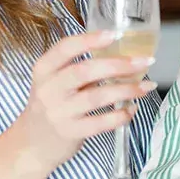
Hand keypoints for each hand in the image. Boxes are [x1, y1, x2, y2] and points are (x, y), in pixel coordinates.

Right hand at [13, 30, 154, 173]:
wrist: (32, 144)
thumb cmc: (52, 105)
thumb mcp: (55, 82)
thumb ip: (81, 69)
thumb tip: (124, 57)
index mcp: (44, 69)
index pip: (65, 48)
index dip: (90, 39)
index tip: (115, 34)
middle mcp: (49, 89)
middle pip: (85, 71)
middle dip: (119, 65)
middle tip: (145, 62)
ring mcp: (59, 112)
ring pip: (97, 96)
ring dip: (127, 90)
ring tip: (147, 86)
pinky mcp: (70, 132)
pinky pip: (100, 123)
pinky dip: (120, 115)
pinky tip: (131, 109)